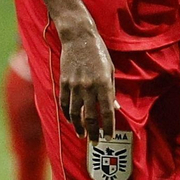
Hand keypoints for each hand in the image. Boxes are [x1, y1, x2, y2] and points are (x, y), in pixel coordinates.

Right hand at [57, 19, 116, 141]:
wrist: (78, 37)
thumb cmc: (99, 52)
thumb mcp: (110, 70)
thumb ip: (111, 91)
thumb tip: (115, 108)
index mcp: (103, 84)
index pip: (106, 112)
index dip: (108, 127)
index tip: (109, 137)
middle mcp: (89, 87)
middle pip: (90, 117)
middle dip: (93, 132)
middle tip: (94, 142)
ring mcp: (74, 85)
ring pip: (75, 113)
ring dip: (79, 127)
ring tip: (82, 135)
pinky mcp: (64, 82)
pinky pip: (65, 103)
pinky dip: (67, 114)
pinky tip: (71, 120)